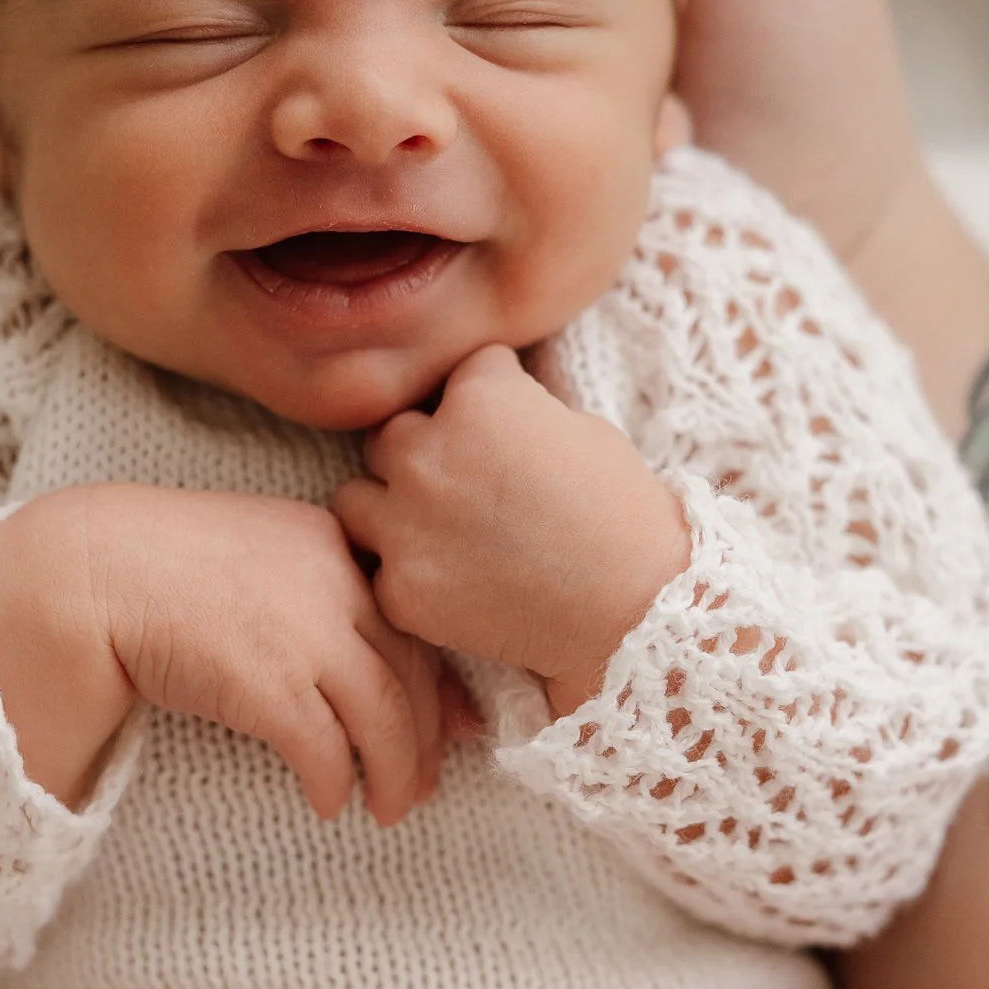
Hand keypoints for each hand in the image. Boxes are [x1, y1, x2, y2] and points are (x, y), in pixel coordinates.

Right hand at [0, 486, 457, 824]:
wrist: (89, 574)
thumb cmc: (165, 569)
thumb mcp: (259, 557)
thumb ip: (322, 595)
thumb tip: (374, 662)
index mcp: (333, 541)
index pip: (414, 622)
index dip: (443, 686)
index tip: (456, 728)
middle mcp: (333, 581)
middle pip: (413, 674)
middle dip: (426, 742)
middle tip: (423, 786)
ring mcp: (303, 631)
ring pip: (385, 718)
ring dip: (394, 774)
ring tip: (389, 809)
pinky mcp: (266, 682)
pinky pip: (325, 747)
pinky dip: (335, 782)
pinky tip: (327, 803)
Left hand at [333, 346, 688, 718]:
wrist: (633, 612)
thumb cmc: (623, 515)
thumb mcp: (580, 428)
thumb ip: (515, 410)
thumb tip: (485, 413)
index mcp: (478, 396)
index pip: (459, 375)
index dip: (489, 404)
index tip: (513, 437)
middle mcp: (426, 450)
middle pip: (392, 436)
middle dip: (426, 456)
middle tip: (470, 492)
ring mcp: (404, 523)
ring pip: (356, 499)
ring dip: (389, 511)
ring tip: (439, 537)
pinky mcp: (399, 589)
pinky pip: (376, 570)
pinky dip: (407, 577)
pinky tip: (454, 587)